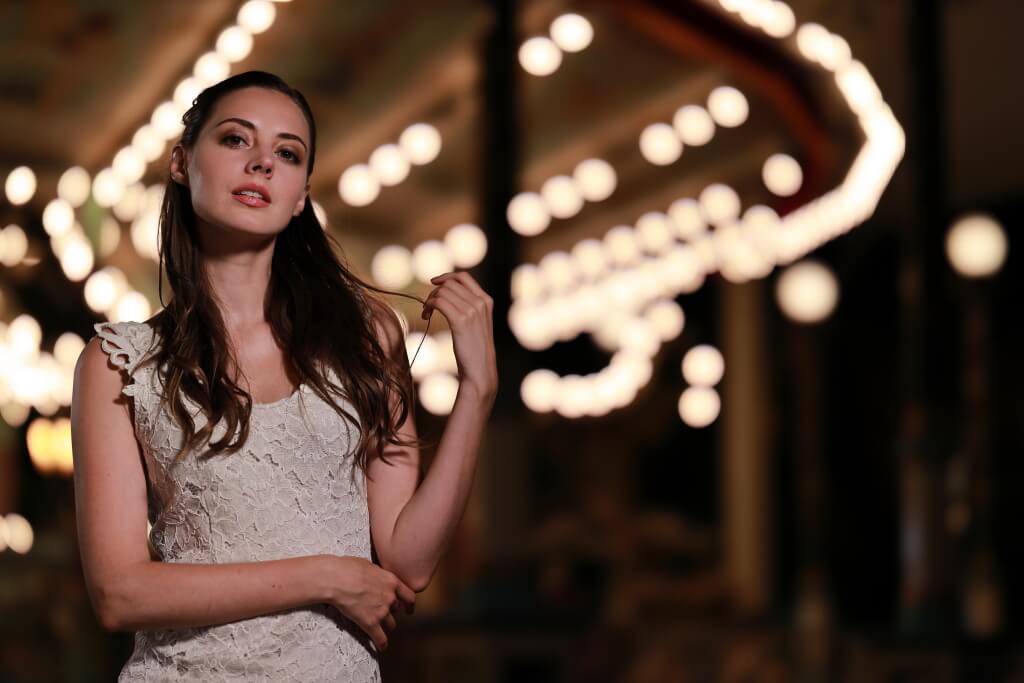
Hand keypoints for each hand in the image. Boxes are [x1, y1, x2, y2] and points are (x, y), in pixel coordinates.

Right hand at [321, 556, 415, 651]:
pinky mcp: (370, 623)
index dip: (410, 605)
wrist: (336, 579)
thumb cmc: (348, 568)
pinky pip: (380, 638)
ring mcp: (381, 611)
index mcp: (392, 582)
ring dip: (385, 625)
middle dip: (390, 611)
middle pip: (396, 610)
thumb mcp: (370, 566)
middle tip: (380, 611)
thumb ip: (378, 576)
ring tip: (378, 626)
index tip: (409, 610)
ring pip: (391, 625)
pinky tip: (381, 647)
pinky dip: (381, 644)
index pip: (409, 596)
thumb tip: (376, 579)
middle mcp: (390, 597)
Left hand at [421, 271, 497, 397]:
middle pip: (450, 284)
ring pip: (442, 292)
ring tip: (426, 314)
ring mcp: (472, 310)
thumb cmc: (474, 350)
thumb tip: (447, 294)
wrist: (480, 371)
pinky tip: (426, 317)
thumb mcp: (476, 324)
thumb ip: (469, 307)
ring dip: (429, 300)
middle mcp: (480, 302)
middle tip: (428, 307)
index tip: (434, 283)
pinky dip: (429, 306)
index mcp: (486, 301)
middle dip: (434, 292)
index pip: (464, 277)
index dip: (446, 276)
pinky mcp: (461, 320)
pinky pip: (439, 302)